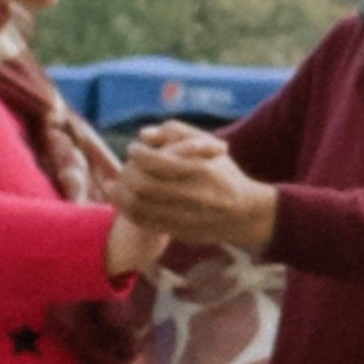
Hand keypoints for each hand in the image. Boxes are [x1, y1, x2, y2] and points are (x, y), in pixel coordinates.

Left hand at [114, 123, 276, 259]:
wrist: (245, 214)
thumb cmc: (224, 174)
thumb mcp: (209, 145)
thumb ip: (176, 132)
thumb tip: (143, 134)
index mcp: (201, 171)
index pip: (154, 161)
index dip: (137, 153)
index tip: (135, 149)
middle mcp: (195, 196)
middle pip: (143, 186)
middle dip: (127, 173)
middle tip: (127, 165)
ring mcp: (187, 217)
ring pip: (139, 207)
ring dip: (122, 193)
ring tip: (119, 182)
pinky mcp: (179, 231)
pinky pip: (144, 222)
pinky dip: (128, 210)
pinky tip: (125, 199)